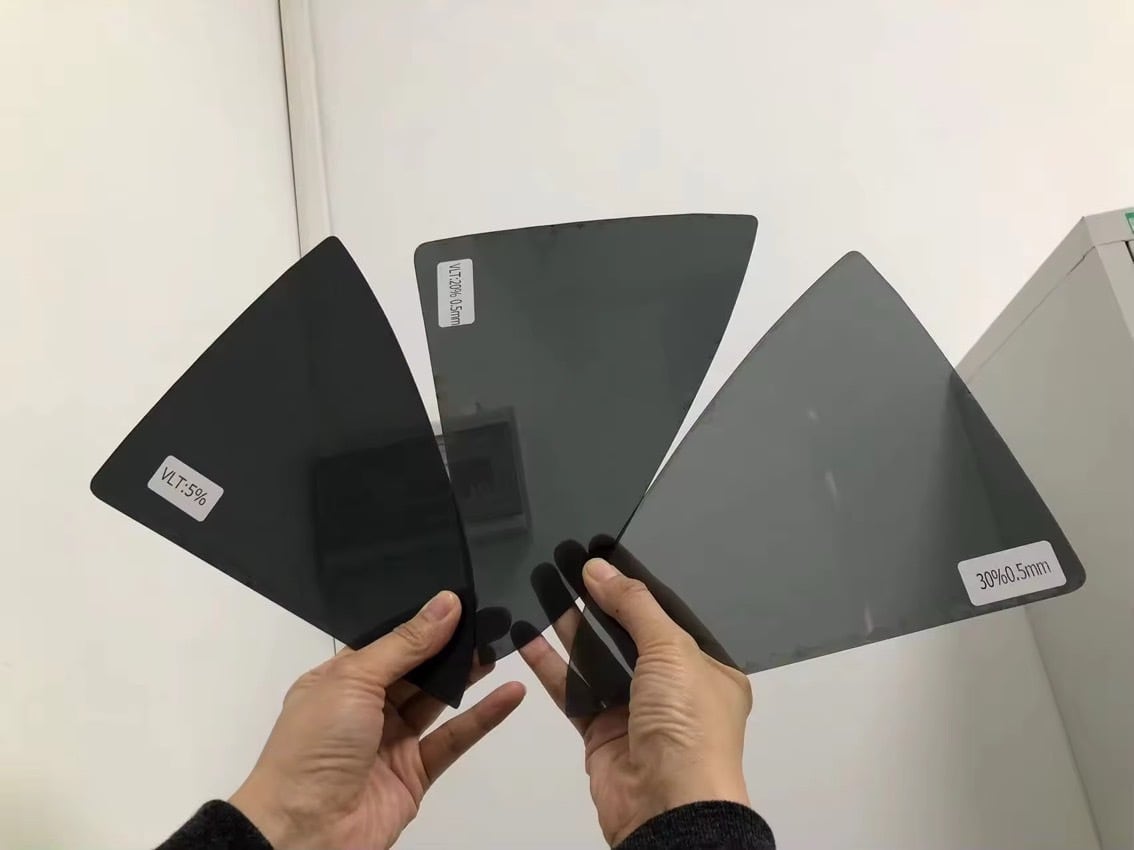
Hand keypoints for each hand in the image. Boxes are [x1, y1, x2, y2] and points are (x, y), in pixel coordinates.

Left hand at [230, 591, 524, 849]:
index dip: (422, 621)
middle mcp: (364, 708)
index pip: (388, 642)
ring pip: (438, 700)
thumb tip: (445, 604)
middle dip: (450, 645)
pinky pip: (454, 739)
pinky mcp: (415, 774)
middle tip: (488, 617)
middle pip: (417, 669)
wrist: (304, 834)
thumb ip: (405, 644)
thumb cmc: (311, 750)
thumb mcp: (353, 680)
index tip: (460, 598)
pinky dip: (483, 717)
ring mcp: (391, 741)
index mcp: (338, 680)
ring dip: (468, 675)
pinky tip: (509, 694)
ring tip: (502, 643)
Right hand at [519, 558, 751, 845]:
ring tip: (543, 590)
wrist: (667, 807)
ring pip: (597, 662)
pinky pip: (572, 692)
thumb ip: (633, 605)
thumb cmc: (690, 728)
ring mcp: (635, 713)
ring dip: (571, 630)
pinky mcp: (601, 734)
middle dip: (599, 605)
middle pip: (629, 637)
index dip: (636, 589)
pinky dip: (550, 666)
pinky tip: (529, 638)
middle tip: (567, 569)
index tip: (603, 560)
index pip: (668, 618)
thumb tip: (598, 569)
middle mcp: (674, 691)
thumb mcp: (672, 651)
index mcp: (709, 670)